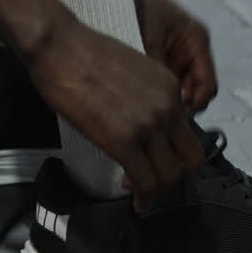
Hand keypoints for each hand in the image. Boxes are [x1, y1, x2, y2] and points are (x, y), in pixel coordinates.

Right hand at [24, 16, 204, 195]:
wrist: (61, 47)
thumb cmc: (83, 52)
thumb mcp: (131, 69)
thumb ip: (144, 96)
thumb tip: (137, 119)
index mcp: (170, 88)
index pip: (188, 131)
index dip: (174, 151)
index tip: (159, 159)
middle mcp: (167, 107)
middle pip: (191, 157)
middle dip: (175, 173)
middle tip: (157, 180)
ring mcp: (148, 125)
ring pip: (169, 174)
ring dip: (157, 189)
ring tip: (142, 193)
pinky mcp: (123, 141)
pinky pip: (145, 182)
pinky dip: (144, 200)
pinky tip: (138, 205)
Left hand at [133, 0, 217, 113]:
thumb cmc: (137, 1)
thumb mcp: (149, 37)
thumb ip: (157, 67)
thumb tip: (161, 100)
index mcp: (197, 40)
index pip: (208, 85)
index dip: (195, 105)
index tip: (176, 117)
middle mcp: (191, 49)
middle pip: (195, 92)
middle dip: (180, 106)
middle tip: (159, 117)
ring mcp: (176, 54)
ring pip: (179, 90)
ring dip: (167, 100)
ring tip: (147, 108)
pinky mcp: (160, 56)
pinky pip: (163, 81)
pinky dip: (155, 91)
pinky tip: (139, 96)